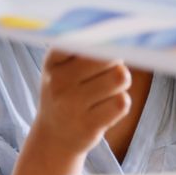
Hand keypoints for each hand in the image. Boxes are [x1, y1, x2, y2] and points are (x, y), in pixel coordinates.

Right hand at [1, 51, 130, 174]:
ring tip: (108, 90)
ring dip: (121, 81)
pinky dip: (121, 102)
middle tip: (107, 71)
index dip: (100, 40)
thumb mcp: (63, 67)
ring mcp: (72, 106)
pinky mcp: (89, 126)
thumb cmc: (67, 92)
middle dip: (116, 61)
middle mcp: (58, 82)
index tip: (102, 45)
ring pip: (120, 77)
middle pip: (109, 55)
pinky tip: (107, 107)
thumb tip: (122, 40)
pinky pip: (122, 102)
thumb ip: (85, 48)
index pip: (82, 38)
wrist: (55, 136)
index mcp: (52, 62)